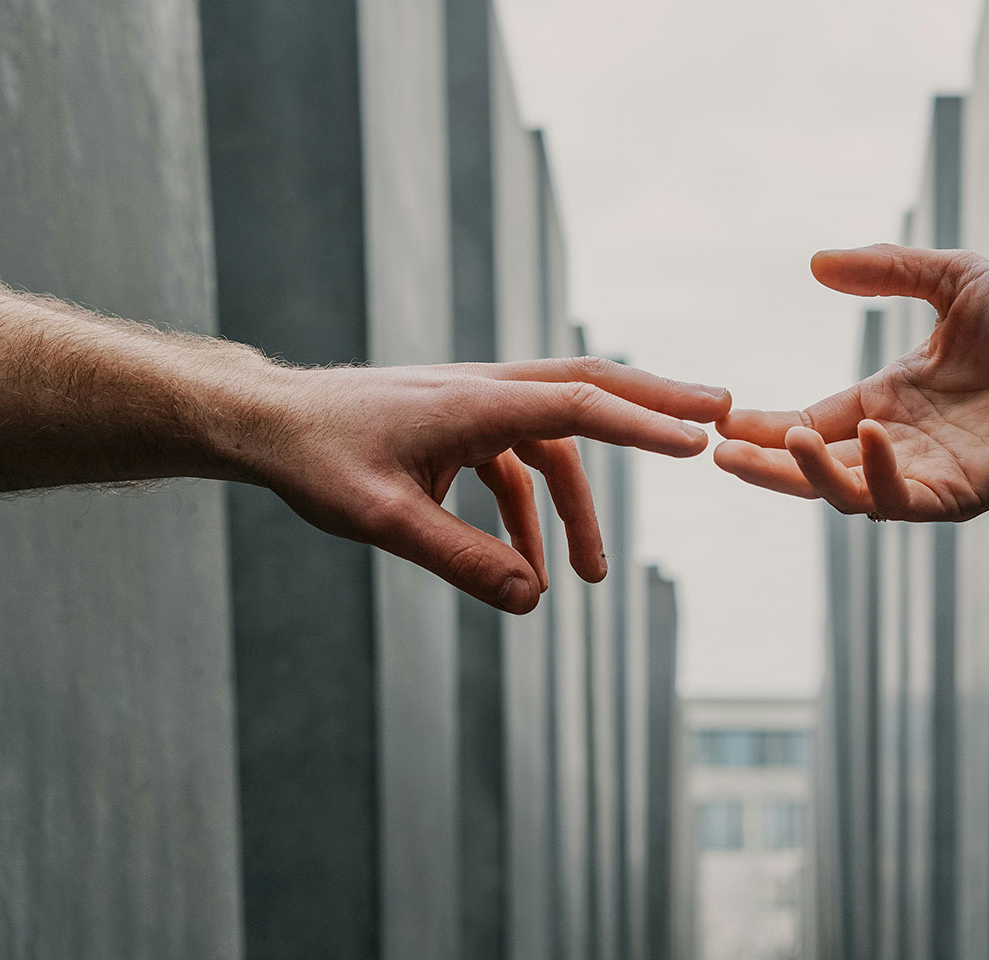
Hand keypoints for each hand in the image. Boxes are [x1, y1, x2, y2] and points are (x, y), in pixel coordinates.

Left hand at [236, 357, 729, 612]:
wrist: (266, 425)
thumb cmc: (317, 462)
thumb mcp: (385, 522)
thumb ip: (462, 561)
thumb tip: (534, 600)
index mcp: (475, 401)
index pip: (578, 405)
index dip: (643, 424)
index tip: (699, 440)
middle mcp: (485, 391)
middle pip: (590, 389)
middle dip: (657, 404)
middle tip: (722, 413)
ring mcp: (474, 406)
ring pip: (556, 439)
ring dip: (580, 505)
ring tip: (595, 578)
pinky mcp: (459, 427)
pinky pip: (517, 465)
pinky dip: (531, 513)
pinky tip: (526, 569)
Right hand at [714, 245, 988, 521]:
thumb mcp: (950, 278)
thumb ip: (885, 270)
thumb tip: (815, 262)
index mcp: (887, 400)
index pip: (811, 421)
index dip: (764, 426)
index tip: (721, 419)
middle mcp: (897, 443)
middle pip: (813, 466)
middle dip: (765, 464)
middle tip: (720, 452)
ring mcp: (926, 473)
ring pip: (847, 492)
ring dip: (808, 474)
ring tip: (782, 441)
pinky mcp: (958, 495)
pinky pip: (901, 499)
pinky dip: (877, 476)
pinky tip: (867, 437)